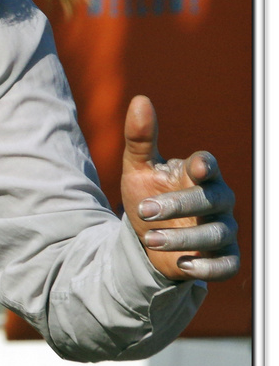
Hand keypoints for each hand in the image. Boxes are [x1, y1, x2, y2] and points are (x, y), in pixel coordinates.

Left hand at [120, 94, 239, 281]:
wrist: (148, 238)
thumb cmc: (149, 195)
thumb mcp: (138, 168)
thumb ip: (139, 138)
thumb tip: (140, 99)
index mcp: (199, 174)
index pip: (208, 165)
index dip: (205, 166)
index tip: (196, 168)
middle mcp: (217, 200)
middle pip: (210, 199)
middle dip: (178, 205)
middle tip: (144, 211)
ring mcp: (223, 229)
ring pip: (214, 233)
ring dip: (182, 238)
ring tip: (149, 239)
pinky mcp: (223, 257)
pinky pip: (227, 264)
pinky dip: (208, 267)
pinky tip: (183, 265)